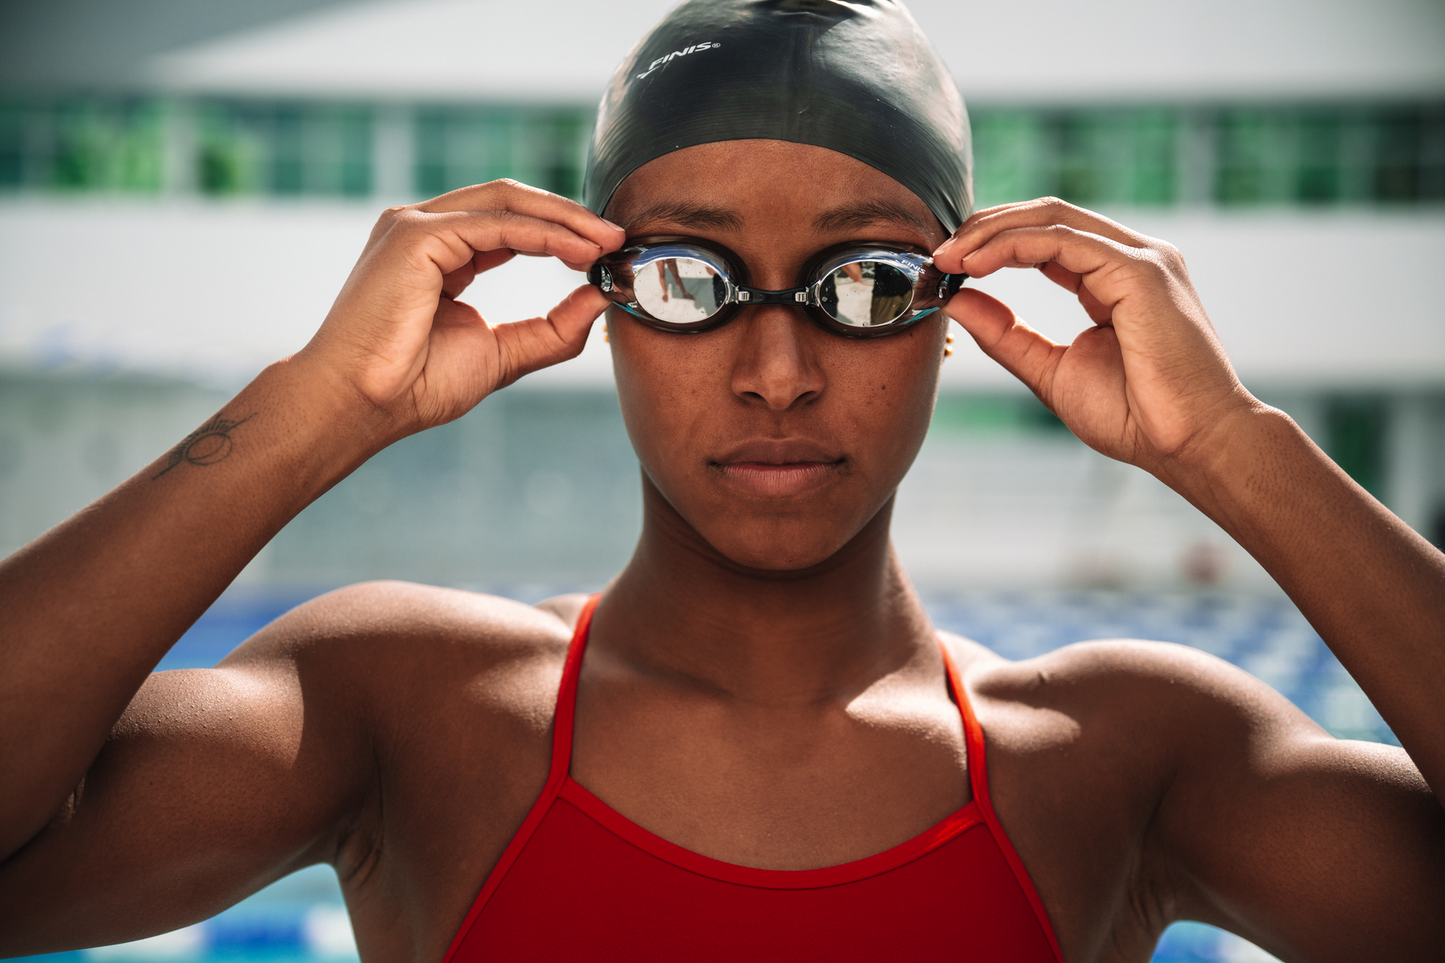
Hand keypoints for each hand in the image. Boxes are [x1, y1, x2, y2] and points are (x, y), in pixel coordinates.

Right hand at [296, 180, 624, 437]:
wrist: (362, 405)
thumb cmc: (414, 386)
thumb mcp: (502, 353)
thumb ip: (551, 327)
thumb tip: (598, 299)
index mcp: (439, 254)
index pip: (509, 224)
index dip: (562, 233)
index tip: (607, 253)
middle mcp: (422, 231)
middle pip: (510, 202)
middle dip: (570, 217)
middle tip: (617, 239)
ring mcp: (413, 227)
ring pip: (505, 203)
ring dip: (563, 220)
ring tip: (605, 244)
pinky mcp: (414, 236)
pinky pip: (494, 224)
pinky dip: (542, 234)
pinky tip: (576, 252)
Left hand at [933, 198, 1255, 474]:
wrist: (1189, 444)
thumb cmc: (1135, 416)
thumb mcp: (1052, 370)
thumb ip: (1006, 334)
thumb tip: (958, 300)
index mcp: (1116, 278)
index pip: (1047, 238)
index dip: (992, 243)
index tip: (945, 266)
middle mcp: (1133, 258)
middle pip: (1046, 216)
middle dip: (985, 228)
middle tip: (937, 254)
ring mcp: (1142, 259)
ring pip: (1052, 218)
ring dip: (992, 232)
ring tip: (949, 257)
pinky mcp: (1142, 271)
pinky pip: (1064, 241)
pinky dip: (1014, 245)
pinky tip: (977, 264)